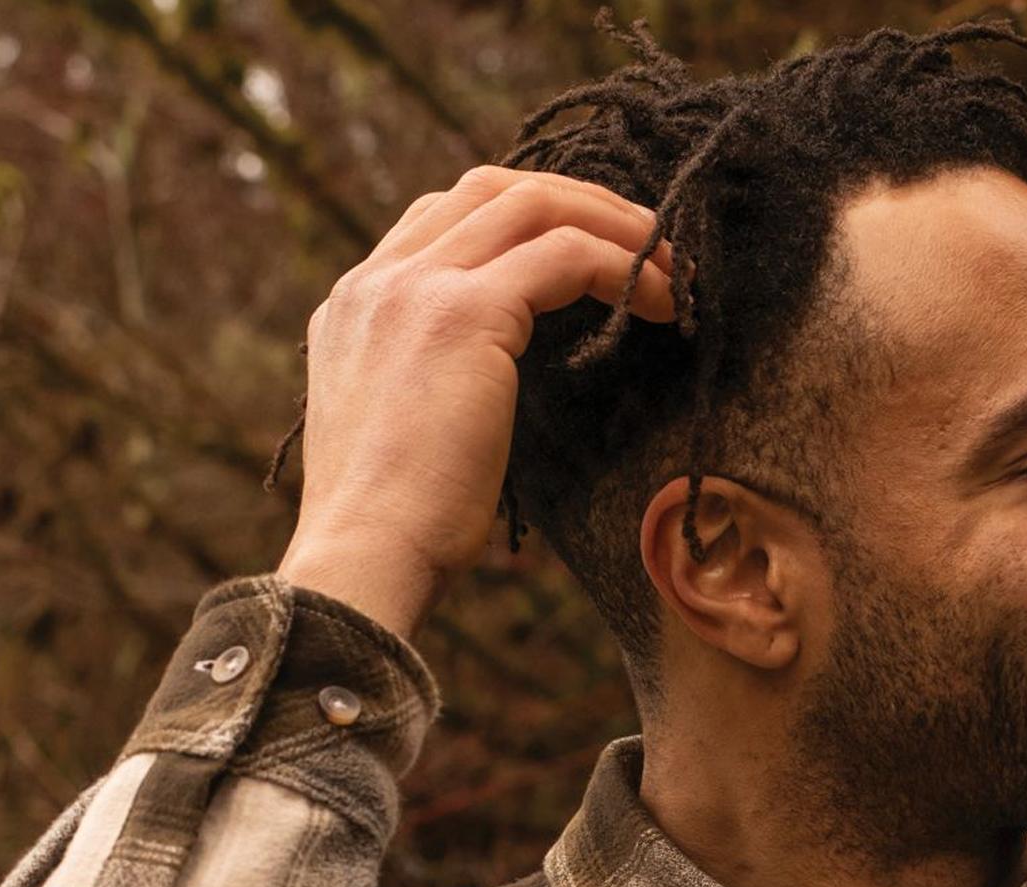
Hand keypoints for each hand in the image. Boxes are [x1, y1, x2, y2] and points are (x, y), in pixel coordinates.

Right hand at [275, 165, 678, 642]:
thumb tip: (489, 401)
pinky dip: (621, 266)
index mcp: (356, 306)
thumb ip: (434, 389)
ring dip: (610, 225)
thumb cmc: (396, 533)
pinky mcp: (464, 314)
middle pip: (489, 190)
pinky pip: (563, 256)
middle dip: (577, 202)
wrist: (365, 556)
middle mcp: (377, 280)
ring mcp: (416, 288)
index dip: (526, 220)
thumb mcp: (405, 439)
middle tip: (645, 239)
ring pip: (531, 206)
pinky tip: (662, 303)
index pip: (444, 219)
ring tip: (669, 265)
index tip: (587, 251)